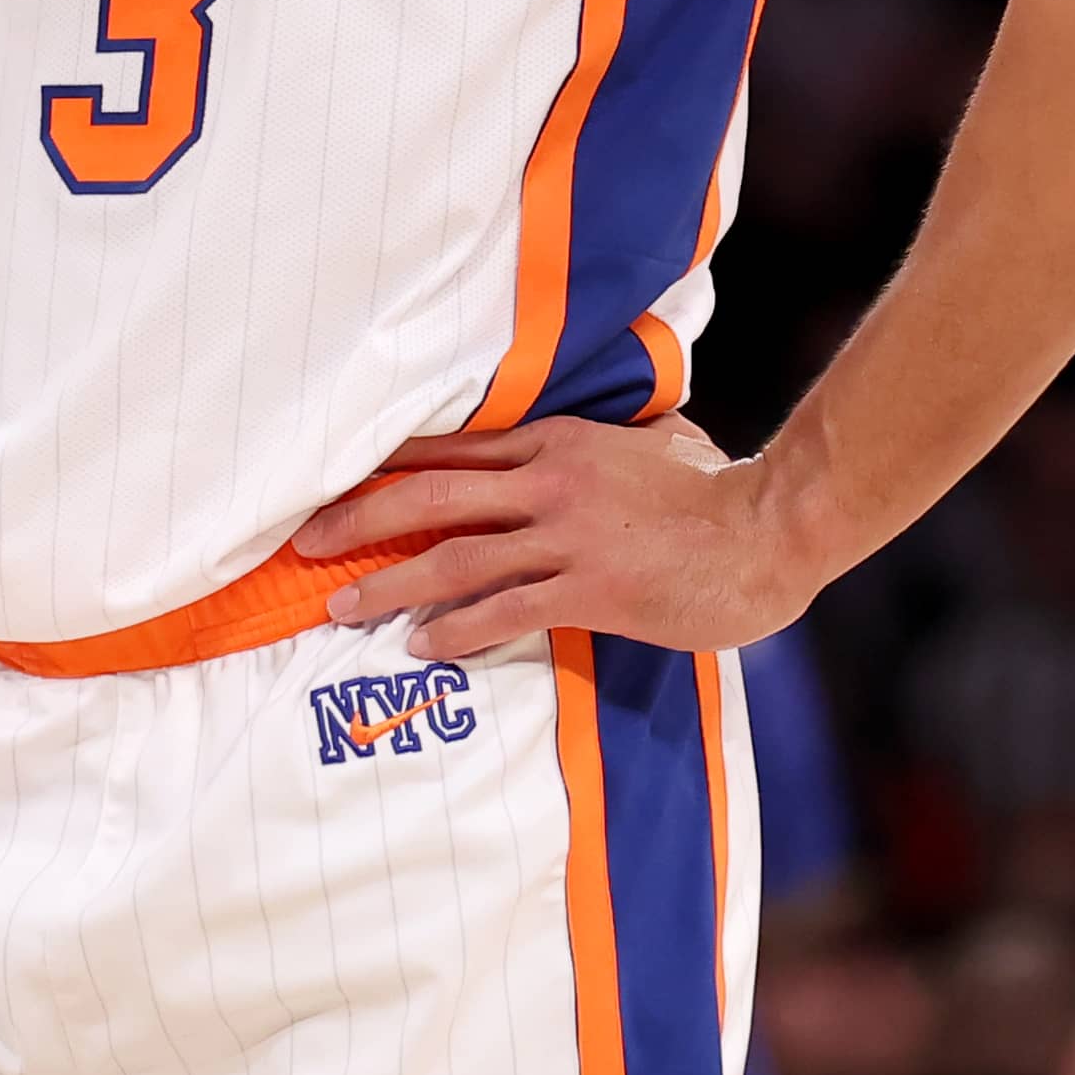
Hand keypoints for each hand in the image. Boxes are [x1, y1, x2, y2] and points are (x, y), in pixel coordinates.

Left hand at [292, 415, 825, 659]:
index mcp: (557, 442)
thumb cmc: (717, 488)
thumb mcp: (654, 440)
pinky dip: (456, 628)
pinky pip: (505, 610)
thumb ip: (608, 438)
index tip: (336, 486)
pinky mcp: (589, 589)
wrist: (767, 531)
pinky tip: (422, 644)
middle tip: (307, 543)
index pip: (451, 452)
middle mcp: (548, 483)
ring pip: (454, 558)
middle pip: (431, 498)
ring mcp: (567, 536)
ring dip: (390, 584)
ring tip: (343, 607)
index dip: (387, 469)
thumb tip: (601, 431)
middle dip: (360, 521)